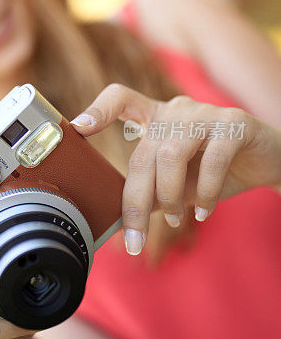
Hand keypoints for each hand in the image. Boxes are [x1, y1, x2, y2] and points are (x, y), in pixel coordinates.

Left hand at [70, 83, 280, 255]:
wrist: (270, 163)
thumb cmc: (217, 171)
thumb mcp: (180, 182)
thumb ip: (154, 189)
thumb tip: (122, 219)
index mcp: (157, 117)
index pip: (121, 98)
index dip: (99, 110)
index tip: (78, 128)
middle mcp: (176, 110)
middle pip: (142, 153)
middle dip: (135, 202)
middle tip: (133, 240)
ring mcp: (206, 113)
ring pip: (170, 154)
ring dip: (169, 195)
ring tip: (177, 220)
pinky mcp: (235, 123)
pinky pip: (212, 159)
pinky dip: (205, 192)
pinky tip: (203, 212)